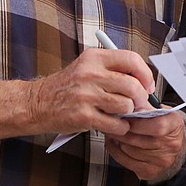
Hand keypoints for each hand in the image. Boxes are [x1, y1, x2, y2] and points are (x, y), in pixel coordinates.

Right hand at [29, 48, 156, 136]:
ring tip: (121, 114)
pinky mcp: (83, 116)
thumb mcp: (87, 67)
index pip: (131, 59)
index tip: (147, 85)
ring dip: (129, 114)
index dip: (145, 74)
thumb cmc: (67, 87)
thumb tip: (144, 83)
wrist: (37, 103)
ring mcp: (86, 95)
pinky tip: (114, 125)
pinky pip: (116, 124)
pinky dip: (120, 127)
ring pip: (126, 105)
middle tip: (140, 105)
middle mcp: (90, 74)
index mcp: (94, 57)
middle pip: (132, 85)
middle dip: (141, 98)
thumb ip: (113, 71)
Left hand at [106, 110, 185, 182]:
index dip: (137, 123)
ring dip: (116, 140)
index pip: (157, 127)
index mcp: (174, 126)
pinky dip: (115, 151)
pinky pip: (125, 161)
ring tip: (112, 131)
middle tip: (111, 122)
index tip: (125, 117)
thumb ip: (149, 108)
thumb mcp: (164, 112)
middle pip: (137, 139)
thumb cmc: (168, 128)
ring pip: (128, 150)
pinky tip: (114, 143)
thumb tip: (130, 105)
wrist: (179, 150)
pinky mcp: (149, 171)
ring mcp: (160, 161)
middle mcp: (170, 145)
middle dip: (120, 130)